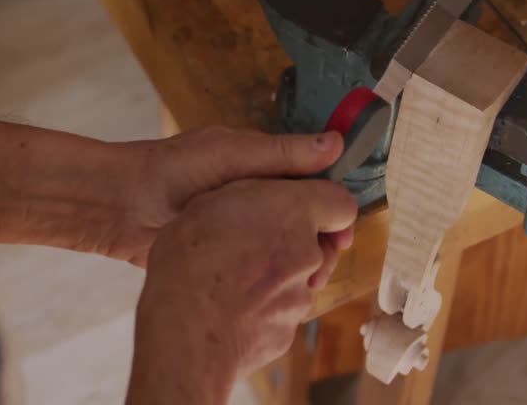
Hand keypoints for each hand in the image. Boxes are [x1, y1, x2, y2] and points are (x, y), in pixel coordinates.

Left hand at [107, 127, 344, 265]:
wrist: (117, 206)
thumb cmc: (169, 170)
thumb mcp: (229, 156)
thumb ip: (280, 154)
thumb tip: (337, 142)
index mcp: (259, 167)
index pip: (311, 186)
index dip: (332, 208)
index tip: (343, 232)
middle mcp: (253, 198)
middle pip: (302, 222)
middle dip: (318, 243)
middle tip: (322, 267)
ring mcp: (238, 229)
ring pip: (283, 248)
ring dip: (298, 265)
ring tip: (304, 283)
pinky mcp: (223, 255)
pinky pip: (257, 267)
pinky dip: (271, 279)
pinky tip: (279, 293)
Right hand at [127, 178, 357, 404]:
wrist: (186, 332)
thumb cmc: (190, 259)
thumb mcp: (211, 199)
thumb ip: (254, 192)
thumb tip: (271, 198)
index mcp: (294, 213)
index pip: (341, 203)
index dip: (324, 205)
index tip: (303, 210)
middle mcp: (307, 255)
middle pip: (317, 245)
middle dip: (291, 243)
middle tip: (249, 243)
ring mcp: (299, 299)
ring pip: (295, 281)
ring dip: (272, 278)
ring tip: (227, 280)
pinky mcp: (286, 333)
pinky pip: (277, 313)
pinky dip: (258, 310)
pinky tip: (226, 308)